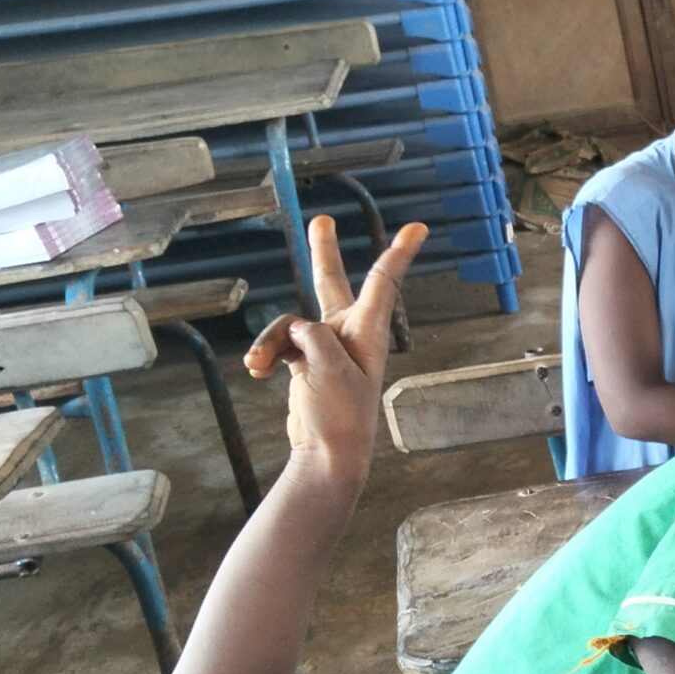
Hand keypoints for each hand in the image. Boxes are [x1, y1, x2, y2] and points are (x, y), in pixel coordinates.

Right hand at [242, 215, 427, 470]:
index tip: (417, 227)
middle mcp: (347, 334)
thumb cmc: (340, 415)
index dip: (398, 253)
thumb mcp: (329, 370)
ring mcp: (324, 347)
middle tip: (321, 220)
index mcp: (367, 332)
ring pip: (288, 324)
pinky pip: (278, 344)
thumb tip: (295, 330)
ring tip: (258, 365)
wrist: (327, 453)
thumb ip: (313, 337)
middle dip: (323, 252)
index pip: (383, 283)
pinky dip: (266, 354)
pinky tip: (256, 371)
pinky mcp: (303, 362)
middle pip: (331, 283)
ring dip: (269, 341)